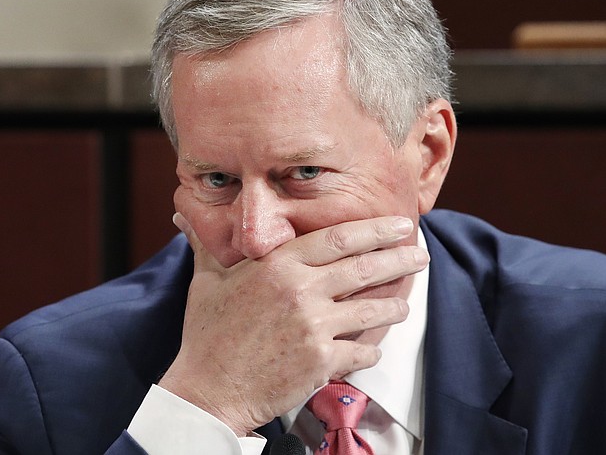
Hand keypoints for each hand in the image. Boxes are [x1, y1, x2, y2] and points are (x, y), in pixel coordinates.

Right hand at [158, 213, 428, 435]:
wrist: (207, 390)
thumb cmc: (207, 334)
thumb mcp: (206, 281)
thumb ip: (208, 244)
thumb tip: (184, 216)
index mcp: (278, 265)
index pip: (339, 238)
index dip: (375, 230)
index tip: (400, 225)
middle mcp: (301, 291)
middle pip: (364, 268)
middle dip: (399, 259)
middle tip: (421, 254)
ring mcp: (313, 327)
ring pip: (371, 310)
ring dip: (394, 306)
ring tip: (404, 304)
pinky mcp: (321, 362)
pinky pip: (361, 351)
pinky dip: (371, 350)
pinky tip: (374, 348)